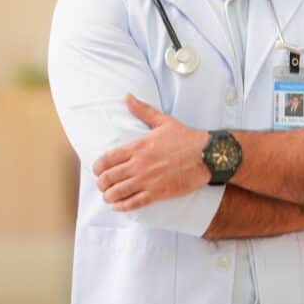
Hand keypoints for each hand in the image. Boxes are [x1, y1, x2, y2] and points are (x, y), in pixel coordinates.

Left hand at [93, 94, 209, 211]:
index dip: (97, 168)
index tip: (97, 171)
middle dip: (101, 183)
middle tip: (102, 185)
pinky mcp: (157, 193)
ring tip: (108, 196)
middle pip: (108, 178)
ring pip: (118, 192)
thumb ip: (142, 110)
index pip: (107, 159)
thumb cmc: (186, 138)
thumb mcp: (163, 121)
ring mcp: (147, 180)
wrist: (206, 155)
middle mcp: (139, 165)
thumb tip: (127, 96)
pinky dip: (121, 207)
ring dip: (108, 196)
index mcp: (138, 147)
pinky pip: (133, 203)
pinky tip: (117, 206)